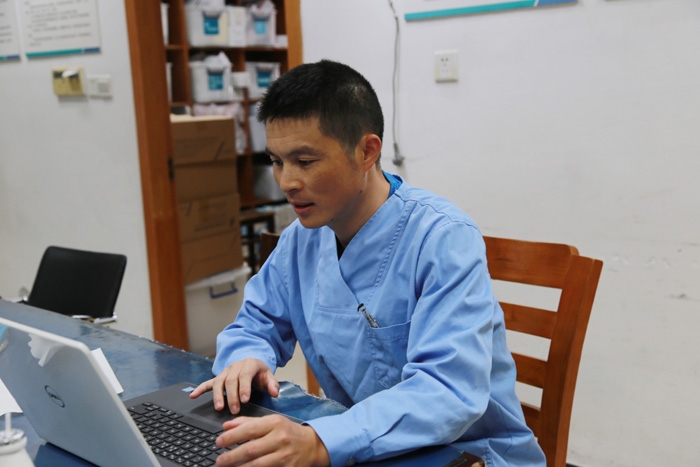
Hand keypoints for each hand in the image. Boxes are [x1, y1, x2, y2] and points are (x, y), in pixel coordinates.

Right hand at [190, 358, 279, 413]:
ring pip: (219, 382)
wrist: (251, 363)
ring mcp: (225, 372)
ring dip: (217, 395)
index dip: (244, 387)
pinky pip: (208, 382)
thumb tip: (275, 392)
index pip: (245, 375)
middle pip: (231, 380)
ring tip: (218, 407)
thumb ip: (272, 384)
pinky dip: (200, 389)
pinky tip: (193, 395)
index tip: (244, 400)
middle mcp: (235, 367)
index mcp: (249, 365)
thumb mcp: (268, 376)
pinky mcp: (218, 377)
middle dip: (232, 396)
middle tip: (234, 410)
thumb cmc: (259, 373)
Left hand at [215, 415, 329, 466]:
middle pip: (251, 450)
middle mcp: (281, 439)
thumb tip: (226, 425)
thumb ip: (248, 422)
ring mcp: (285, 456)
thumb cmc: (288, 432)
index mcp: (275, 424)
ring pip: (257, 465)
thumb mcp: (271, 422)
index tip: (219, 441)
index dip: (231, 436)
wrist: (312, 445)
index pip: (249, 429)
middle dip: (231, 456)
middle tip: (219, 460)